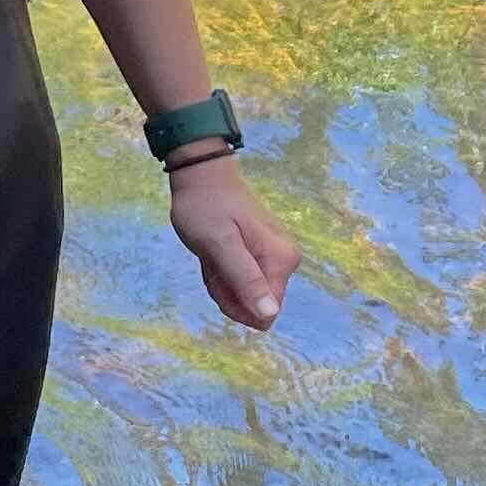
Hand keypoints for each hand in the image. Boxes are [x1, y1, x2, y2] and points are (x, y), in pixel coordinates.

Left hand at [165, 154, 300, 330]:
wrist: (200, 171)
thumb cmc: (205, 205)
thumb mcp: (219, 243)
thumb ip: (245, 279)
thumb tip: (270, 314)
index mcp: (281, 261)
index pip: (265, 315)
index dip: (234, 302)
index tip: (218, 273)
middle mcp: (285, 261)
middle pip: (254, 305)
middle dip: (226, 288)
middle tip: (211, 258)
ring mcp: (273, 255)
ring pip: (244, 292)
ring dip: (220, 278)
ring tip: (211, 250)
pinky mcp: (260, 251)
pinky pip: (240, 277)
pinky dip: (221, 268)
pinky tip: (213, 248)